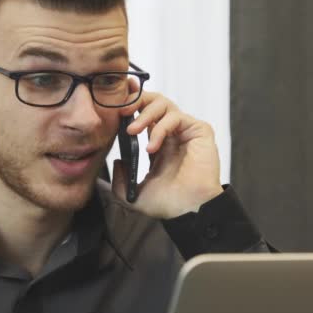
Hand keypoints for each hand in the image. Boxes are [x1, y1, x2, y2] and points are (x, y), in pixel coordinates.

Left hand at [112, 86, 223, 218]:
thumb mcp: (134, 194)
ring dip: (144, 114)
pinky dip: (160, 129)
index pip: (143, 114)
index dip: (130, 106)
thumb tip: (117, 162)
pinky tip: (152, 148)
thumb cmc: (168, 204)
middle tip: (121, 112)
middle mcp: (172, 134)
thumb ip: (121, 180)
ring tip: (132, 131)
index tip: (114, 107)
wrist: (188, 211)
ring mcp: (186, 131)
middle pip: (153, 101)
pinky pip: (176, 117)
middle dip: (135, 100)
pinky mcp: (199, 131)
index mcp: (159, 144)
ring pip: (164, 104)